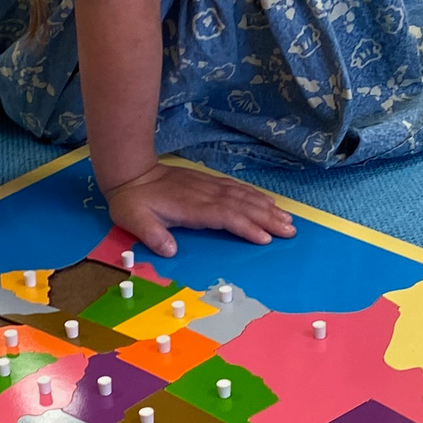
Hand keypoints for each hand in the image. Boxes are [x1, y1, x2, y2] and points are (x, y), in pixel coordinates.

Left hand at [105, 163, 295, 255]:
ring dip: (267, 208)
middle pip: (242, 207)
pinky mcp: (209, 183)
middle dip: (267, 219)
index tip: (265, 238)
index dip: (245, 226)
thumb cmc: (133, 201)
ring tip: (288, 219)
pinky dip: (255, 196)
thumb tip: (169, 249)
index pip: (225, 216)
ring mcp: (209, 187)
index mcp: (191, 207)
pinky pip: (237, 190)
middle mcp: (206, 195)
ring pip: (244, 197)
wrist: (132, 173)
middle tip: (290, 230)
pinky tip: (268, 203)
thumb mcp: (134, 219)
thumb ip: (152, 234)